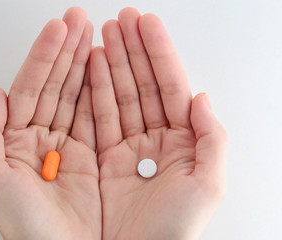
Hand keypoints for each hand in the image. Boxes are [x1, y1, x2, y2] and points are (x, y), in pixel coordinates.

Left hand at [0, 7, 100, 239]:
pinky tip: (102, 69)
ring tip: (92, 36)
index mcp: (16, 139)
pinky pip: (94, 116)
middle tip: (79, 21)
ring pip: (75, 95)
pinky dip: (98, 92)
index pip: (31, 87)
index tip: (58, 29)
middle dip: (66, 51)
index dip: (44, 56)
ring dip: (83, 64)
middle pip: (55, 84)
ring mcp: (67, 145)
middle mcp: (41, 138)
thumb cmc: (25, 226)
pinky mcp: (91, 155)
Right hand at [90, 7, 226, 239]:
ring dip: (112, 64)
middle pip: (143, 85)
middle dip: (132, 51)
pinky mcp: (104, 158)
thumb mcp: (208, 185)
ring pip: (119, 96)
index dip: (159, 54)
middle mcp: (156, 140)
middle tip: (120, 21)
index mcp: (183, 142)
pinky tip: (92, 69)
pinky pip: (99, 118)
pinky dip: (94, 92)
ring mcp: (128, 147)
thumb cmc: (175, 230)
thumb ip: (212, 138)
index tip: (146, 25)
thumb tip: (201, 98)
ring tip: (103, 36)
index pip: (170, 87)